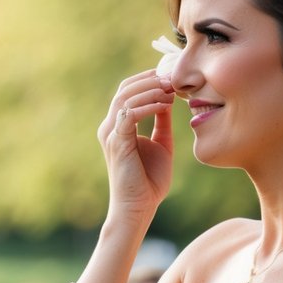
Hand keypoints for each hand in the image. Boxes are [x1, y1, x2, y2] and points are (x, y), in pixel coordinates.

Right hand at [98, 69, 175, 218]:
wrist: (139, 207)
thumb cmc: (149, 180)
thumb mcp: (162, 143)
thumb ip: (162, 121)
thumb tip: (168, 99)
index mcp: (118, 125)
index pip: (127, 91)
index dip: (147, 79)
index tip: (170, 75)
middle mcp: (110, 127)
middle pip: (125, 89)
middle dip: (149, 80)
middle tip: (172, 77)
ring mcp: (111, 134)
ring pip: (126, 98)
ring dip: (150, 90)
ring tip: (171, 89)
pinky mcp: (117, 143)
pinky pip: (129, 115)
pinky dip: (148, 106)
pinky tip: (165, 105)